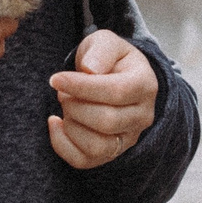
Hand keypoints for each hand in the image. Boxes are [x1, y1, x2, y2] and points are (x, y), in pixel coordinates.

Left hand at [47, 27, 158, 168]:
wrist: (114, 79)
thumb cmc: (107, 59)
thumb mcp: (105, 42)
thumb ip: (100, 50)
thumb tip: (89, 70)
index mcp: (145, 85)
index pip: (116, 92)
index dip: (82, 87)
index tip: (56, 79)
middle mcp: (142, 116)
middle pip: (106, 121)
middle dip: (75, 105)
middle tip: (63, 92)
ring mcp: (128, 138)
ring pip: (97, 146)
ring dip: (71, 125)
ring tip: (67, 107)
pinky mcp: (111, 153)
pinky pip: (83, 161)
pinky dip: (62, 144)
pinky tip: (57, 123)